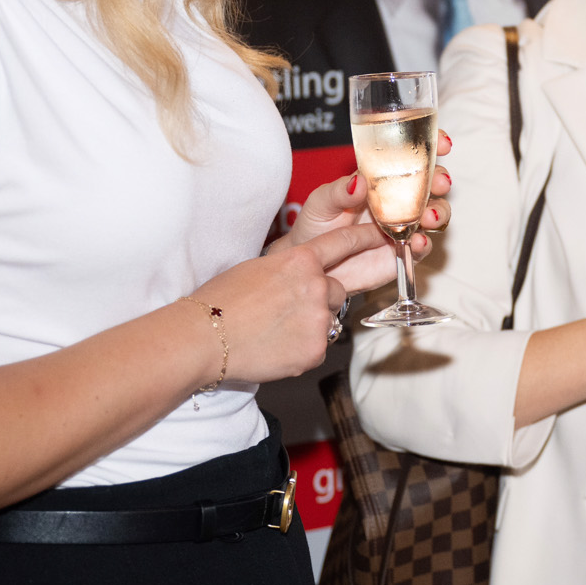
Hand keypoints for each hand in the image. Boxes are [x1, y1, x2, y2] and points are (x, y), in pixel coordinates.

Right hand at [189, 226, 383, 383]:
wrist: (202, 338)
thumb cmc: (219, 301)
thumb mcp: (256, 269)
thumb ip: (290, 271)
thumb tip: (302, 277)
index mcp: (300, 260)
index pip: (343, 243)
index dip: (365, 237)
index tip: (383, 234)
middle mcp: (316, 285)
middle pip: (336, 291)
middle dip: (318, 300)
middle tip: (283, 311)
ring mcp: (318, 319)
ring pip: (328, 320)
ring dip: (310, 325)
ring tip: (274, 331)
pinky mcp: (315, 349)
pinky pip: (318, 347)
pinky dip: (301, 350)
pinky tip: (274, 348)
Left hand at [271, 137, 453, 295]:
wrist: (313, 264)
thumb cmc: (317, 225)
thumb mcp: (321, 202)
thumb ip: (339, 191)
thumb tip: (359, 181)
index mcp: (382, 177)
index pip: (413, 155)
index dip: (432, 146)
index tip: (443, 143)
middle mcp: (400, 199)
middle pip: (433, 184)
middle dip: (441, 180)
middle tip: (439, 183)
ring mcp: (406, 225)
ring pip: (436, 213)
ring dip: (439, 212)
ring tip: (429, 217)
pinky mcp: (405, 251)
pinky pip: (422, 247)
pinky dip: (424, 244)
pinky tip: (416, 241)